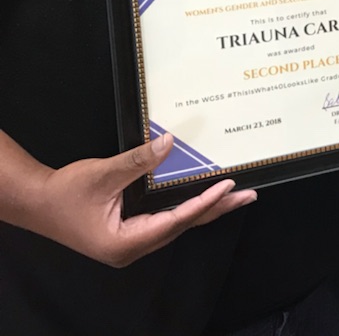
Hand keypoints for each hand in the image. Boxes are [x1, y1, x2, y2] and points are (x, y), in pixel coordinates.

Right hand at [30, 134, 255, 267]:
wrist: (36, 203)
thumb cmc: (64, 193)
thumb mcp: (103, 173)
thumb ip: (138, 161)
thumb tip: (169, 142)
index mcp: (125, 243)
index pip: (176, 220)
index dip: (204, 203)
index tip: (229, 186)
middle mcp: (132, 248)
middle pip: (183, 225)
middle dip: (217, 209)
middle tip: (249, 195)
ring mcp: (131, 243)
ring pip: (177, 224)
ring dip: (206, 209)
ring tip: (236, 196)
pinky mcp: (130, 233)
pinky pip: (166, 220)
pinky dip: (187, 208)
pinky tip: (204, 198)